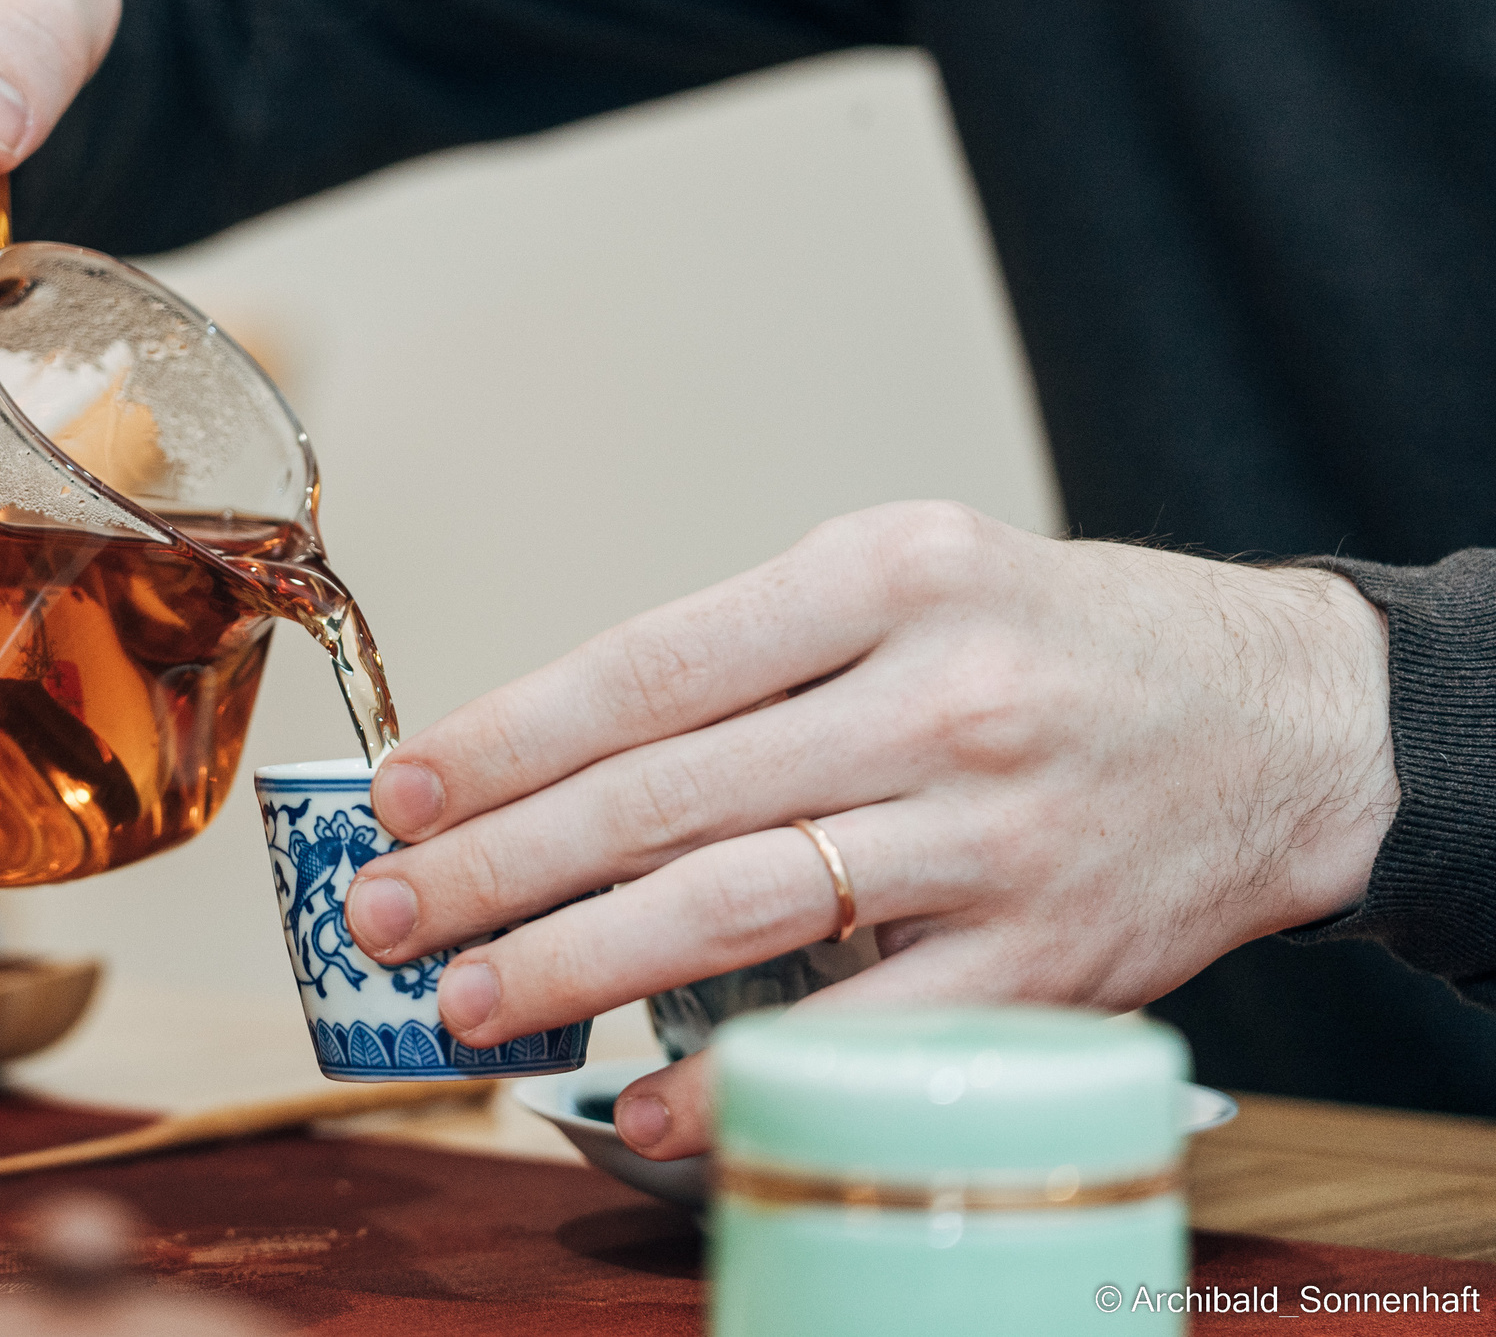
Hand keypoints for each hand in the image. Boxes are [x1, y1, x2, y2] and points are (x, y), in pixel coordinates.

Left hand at [343, 501, 1396, 1160]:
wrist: (1283, 723)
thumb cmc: (1054, 644)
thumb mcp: (908, 577)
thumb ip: (748, 655)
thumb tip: (553, 761)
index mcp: (887, 574)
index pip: (650, 666)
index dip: (506, 737)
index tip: (399, 790)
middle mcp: (941, 697)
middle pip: (667, 794)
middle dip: (498, 862)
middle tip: (385, 911)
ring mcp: (994, 834)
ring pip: (739, 907)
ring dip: (578, 962)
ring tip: (469, 996)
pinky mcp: (1045, 957)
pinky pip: (863, 1028)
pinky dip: (742, 1071)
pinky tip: (646, 1096)